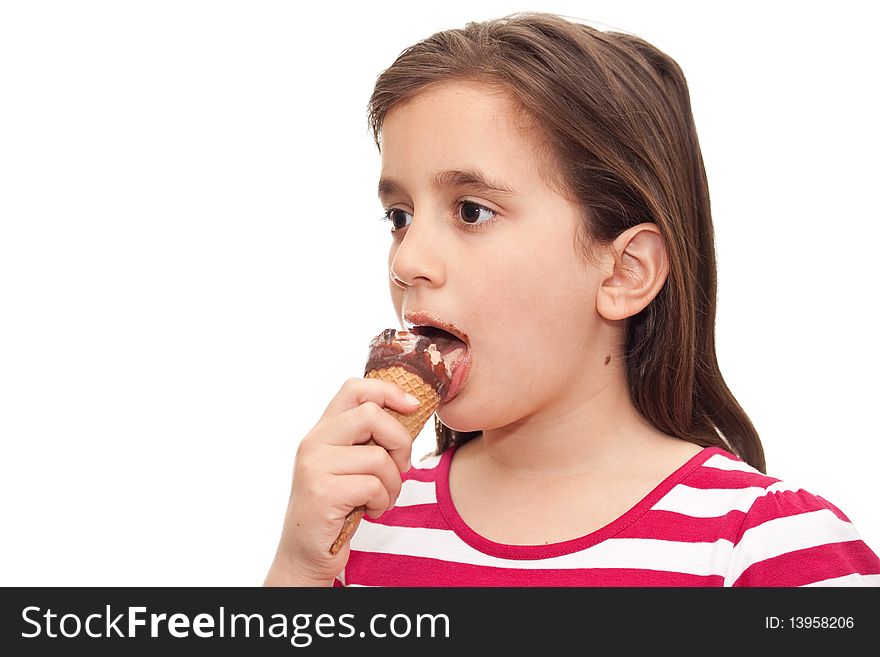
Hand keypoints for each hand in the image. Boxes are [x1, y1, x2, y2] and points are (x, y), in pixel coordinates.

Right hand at [263, 377, 419, 585]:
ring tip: (382, 499)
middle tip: (401, 467)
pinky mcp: (321, 493)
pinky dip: (383, 502)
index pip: (355, 388)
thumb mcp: (351, 465)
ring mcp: (314, 466)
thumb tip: (409, 411)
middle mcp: (313, 442)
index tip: (413, 406)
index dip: (389, 391)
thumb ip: (368, 439)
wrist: (306, 553)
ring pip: (379, 457)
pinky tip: (371, 512)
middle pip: (372, 415)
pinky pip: (374, 486)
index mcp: (323, 430)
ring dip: (394, 484)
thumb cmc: (338, 507)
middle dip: (400, 442)